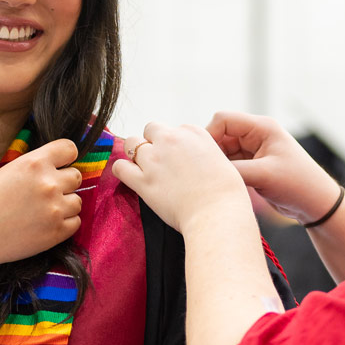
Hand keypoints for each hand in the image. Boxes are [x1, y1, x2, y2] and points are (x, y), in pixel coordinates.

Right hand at [0, 139, 82, 269]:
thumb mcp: (1, 172)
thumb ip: (28, 168)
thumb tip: (44, 168)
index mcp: (33, 163)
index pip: (69, 149)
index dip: (66, 156)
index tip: (60, 164)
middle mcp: (48, 183)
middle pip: (76, 176)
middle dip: (64, 182)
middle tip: (47, 192)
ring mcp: (54, 209)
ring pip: (77, 201)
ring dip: (65, 204)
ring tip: (45, 210)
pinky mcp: (56, 232)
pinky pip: (75, 222)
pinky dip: (65, 223)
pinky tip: (47, 224)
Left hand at [109, 123, 250, 230]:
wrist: (218, 215)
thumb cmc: (225, 194)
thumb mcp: (220, 160)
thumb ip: (202, 152)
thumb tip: (190, 158)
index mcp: (193, 132)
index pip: (173, 129)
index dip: (173, 144)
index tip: (178, 158)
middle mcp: (172, 140)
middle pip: (151, 129)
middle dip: (153, 143)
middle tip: (160, 162)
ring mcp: (155, 159)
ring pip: (131, 143)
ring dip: (136, 154)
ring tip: (144, 169)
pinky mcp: (143, 180)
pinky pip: (120, 166)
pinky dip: (123, 170)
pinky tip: (131, 177)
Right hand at [205, 111, 334, 222]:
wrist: (317, 204)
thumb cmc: (298, 184)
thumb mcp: (263, 175)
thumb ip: (233, 170)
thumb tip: (205, 168)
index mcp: (261, 127)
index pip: (223, 120)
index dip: (209, 135)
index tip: (201, 157)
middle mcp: (256, 135)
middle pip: (220, 135)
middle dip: (210, 152)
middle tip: (203, 172)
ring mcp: (253, 151)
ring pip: (223, 151)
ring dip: (217, 164)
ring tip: (211, 181)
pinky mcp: (252, 166)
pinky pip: (229, 164)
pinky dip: (223, 173)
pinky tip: (219, 186)